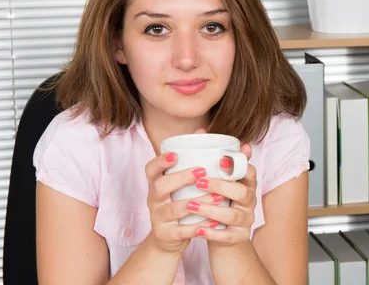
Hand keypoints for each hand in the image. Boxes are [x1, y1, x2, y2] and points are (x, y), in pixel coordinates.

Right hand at [144, 128, 224, 255]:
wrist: (168, 238)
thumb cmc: (179, 202)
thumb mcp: (180, 183)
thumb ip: (191, 159)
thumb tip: (203, 130)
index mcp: (156, 183)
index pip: (150, 169)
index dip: (160, 161)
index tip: (176, 154)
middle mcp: (153, 199)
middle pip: (160, 187)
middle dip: (181, 178)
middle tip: (202, 172)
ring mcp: (158, 218)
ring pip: (174, 209)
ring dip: (197, 202)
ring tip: (218, 198)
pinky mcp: (166, 234)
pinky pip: (181, 231)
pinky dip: (198, 227)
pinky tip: (213, 222)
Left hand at [192, 142, 256, 245]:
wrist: (226, 237)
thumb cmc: (219, 202)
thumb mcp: (220, 181)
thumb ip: (213, 160)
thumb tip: (200, 131)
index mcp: (246, 184)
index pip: (249, 172)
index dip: (238, 166)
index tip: (221, 160)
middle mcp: (249, 201)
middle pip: (242, 192)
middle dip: (220, 186)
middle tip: (199, 182)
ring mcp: (245, 220)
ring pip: (233, 215)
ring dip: (211, 210)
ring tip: (191, 205)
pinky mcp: (239, 238)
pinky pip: (227, 237)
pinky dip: (212, 234)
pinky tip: (197, 230)